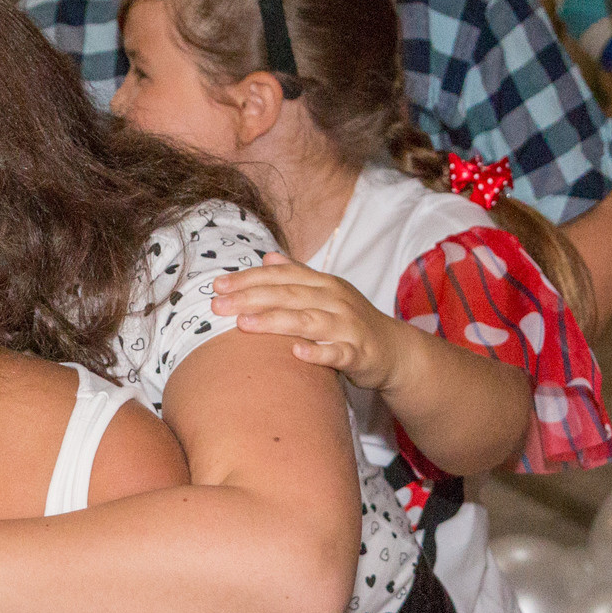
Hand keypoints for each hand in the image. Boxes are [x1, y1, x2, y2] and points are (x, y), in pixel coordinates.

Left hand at [212, 253, 409, 389]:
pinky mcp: (359, 354)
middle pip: (289, 296)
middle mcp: (335, 300)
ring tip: (244, 324)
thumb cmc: (351, 321)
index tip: (217, 285)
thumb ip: (298, 275)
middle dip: (251, 298)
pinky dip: (318, 353)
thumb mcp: (326, 292)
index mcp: (324, 284)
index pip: (281, 277)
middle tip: (218, 306)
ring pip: (308, 321)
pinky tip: (296, 352)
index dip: (248, 279)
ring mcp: (348, 327)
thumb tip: (267, 258)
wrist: (394, 350)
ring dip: (275, 321)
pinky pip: (338, 353)